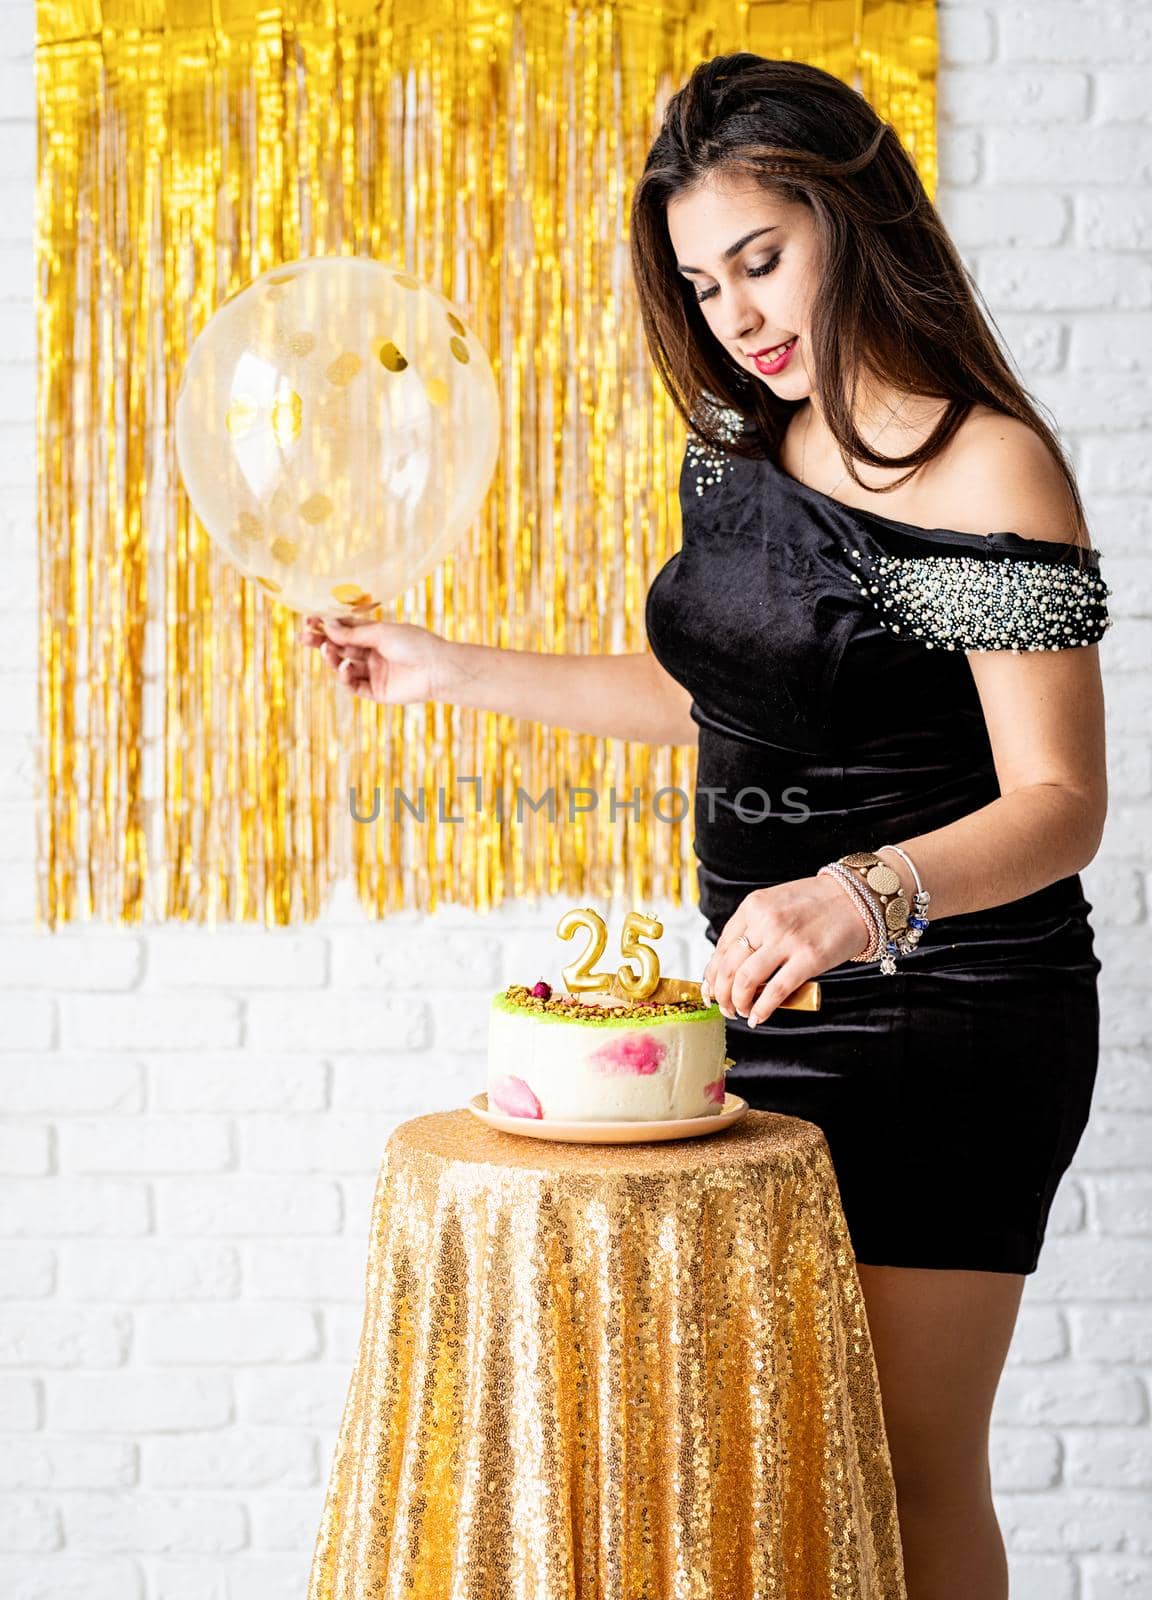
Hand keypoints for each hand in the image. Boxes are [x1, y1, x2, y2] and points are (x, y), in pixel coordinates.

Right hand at [299, 614, 462, 705]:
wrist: (437, 669)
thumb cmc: (415, 644)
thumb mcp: (381, 633)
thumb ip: (353, 633)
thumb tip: (327, 624)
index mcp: (376, 635)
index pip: (345, 629)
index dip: (327, 626)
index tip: (310, 621)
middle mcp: (373, 653)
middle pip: (341, 647)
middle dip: (322, 642)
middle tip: (304, 637)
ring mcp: (374, 672)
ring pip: (343, 666)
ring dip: (332, 658)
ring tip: (328, 650)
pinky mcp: (376, 691)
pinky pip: (353, 685)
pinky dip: (345, 677)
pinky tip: (345, 667)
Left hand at [701, 875, 871, 1024]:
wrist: (857, 897)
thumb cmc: (818, 903)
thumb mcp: (776, 904)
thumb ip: (755, 927)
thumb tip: (733, 964)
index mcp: (754, 906)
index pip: (722, 947)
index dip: (712, 974)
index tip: (712, 989)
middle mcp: (765, 921)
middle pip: (728, 966)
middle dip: (722, 993)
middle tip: (725, 1007)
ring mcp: (786, 940)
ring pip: (746, 980)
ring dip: (738, 1003)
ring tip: (741, 1012)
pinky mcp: (808, 959)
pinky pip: (776, 991)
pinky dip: (762, 1009)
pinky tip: (758, 1018)